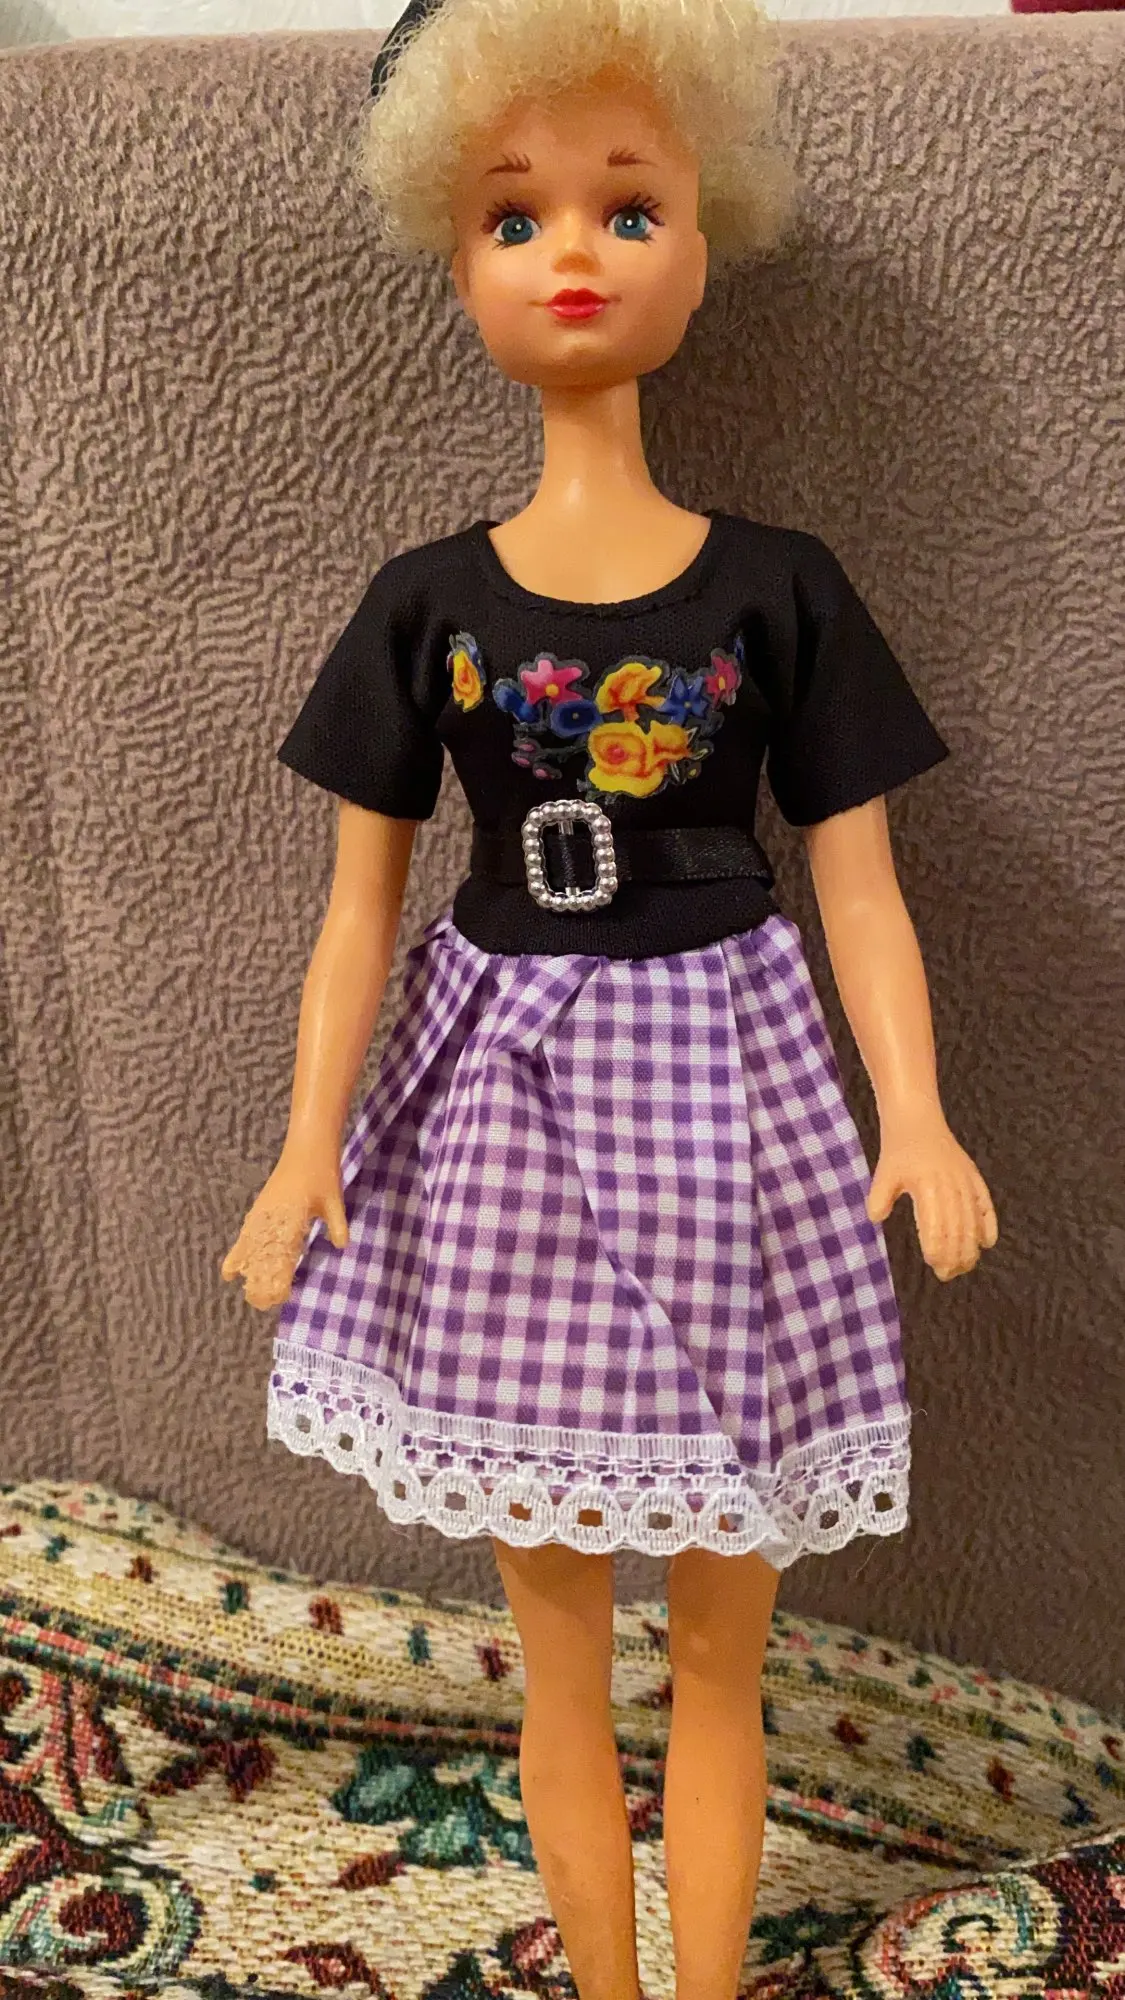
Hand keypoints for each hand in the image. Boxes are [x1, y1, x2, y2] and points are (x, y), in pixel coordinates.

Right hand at [220, 1143, 348, 1311]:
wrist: (308, 1146)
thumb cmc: (323, 1172)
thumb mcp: (334, 1199)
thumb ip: (337, 1225)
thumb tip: (342, 1247)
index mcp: (289, 1217)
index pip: (280, 1254)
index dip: (278, 1276)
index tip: (279, 1296)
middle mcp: (271, 1215)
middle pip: (259, 1251)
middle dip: (257, 1276)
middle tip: (257, 1300)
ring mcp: (264, 1208)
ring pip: (248, 1240)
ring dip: (243, 1260)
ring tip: (233, 1278)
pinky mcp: (263, 1202)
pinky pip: (248, 1228)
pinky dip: (241, 1242)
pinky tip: (237, 1253)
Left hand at [867, 1109, 997, 1280]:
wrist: (918, 1119)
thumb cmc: (899, 1149)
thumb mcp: (884, 1172)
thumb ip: (879, 1196)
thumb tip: (876, 1218)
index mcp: (928, 1186)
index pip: (937, 1226)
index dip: (938, 1249)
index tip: (935, 1266)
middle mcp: (951, 1185)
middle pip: (958, 1229)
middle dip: (955, 1256)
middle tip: (947, 1274)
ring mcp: (965, 1181)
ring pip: (972, 1221)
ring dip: (970, 1247)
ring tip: (965, 1267)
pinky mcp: (973, 1177)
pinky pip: (985, 1204)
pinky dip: (989, 1224)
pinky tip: (988, 1243)